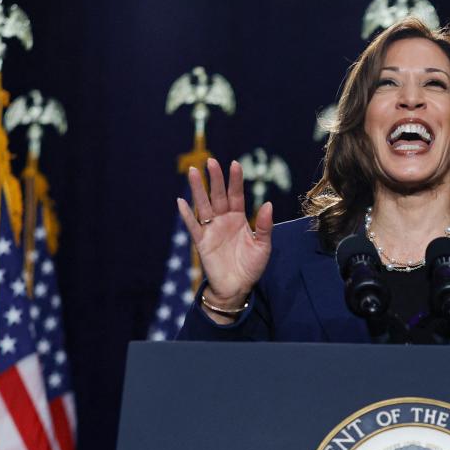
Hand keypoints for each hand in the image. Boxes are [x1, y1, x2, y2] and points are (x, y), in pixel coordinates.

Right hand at [176, 158, 273, 308]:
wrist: (238, 288)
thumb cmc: (251, 267)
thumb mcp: (263, 246)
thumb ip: (265, 226)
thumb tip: (268, 204)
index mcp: (239, 219)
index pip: (236, 195)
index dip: (235, 180)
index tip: (235, 164)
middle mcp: (223, 220)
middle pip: (218, 195)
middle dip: (215, 179)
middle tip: (211, 161)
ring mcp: (211, 230)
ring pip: (203, 205)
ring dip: (198, 189)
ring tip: (194, 172)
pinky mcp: (202, 242)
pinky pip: (193, 226)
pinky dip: (187, 215)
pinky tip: (181, 202)